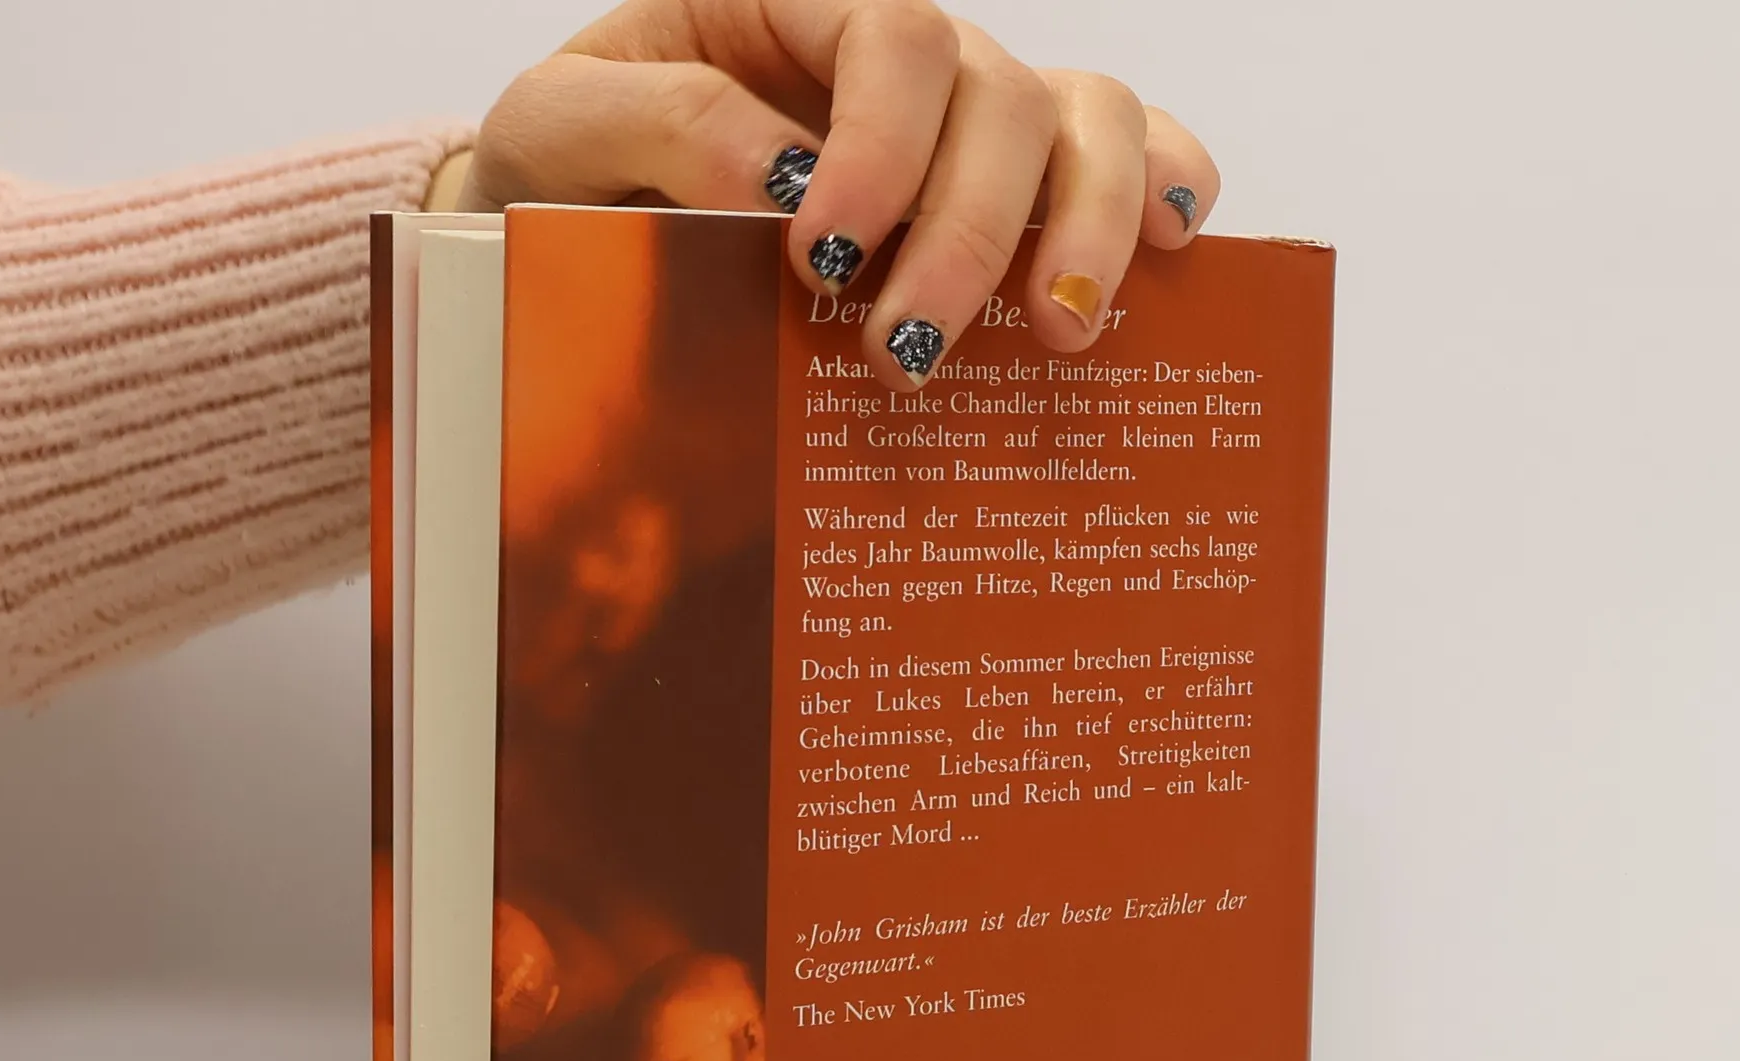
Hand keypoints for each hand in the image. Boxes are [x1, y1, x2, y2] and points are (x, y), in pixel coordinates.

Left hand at [458, 0, 1218, 386]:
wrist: (571, 212)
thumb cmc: (570, 161)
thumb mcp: (564, 126)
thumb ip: (662, 123)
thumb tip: (785, 176)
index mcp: (793, 1)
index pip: (892, 33)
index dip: (885, 147)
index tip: (824, 260)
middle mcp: (894, 51)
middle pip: (998, 95)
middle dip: (970, 231)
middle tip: (908, 347)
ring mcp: (961, 112)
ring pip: (1082, 118)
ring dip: (1086, 226)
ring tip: (1058, 333)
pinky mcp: (1002, 182)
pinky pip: (1117, 150)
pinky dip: (1161, 185)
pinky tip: (1175, 251)